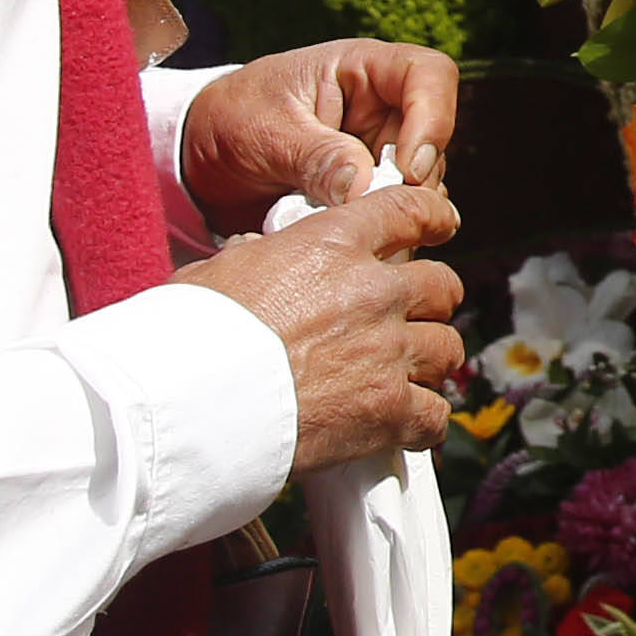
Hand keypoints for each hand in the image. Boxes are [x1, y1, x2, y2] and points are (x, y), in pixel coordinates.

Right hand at [178, 177, 465, 471]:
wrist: (188, 403)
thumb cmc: (190, 334)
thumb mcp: (220, 271)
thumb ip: (258, 256)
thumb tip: (258, 250)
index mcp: (334, 244)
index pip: (409, 210)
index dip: (432, 217)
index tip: (441, 225)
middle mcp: (374, 291)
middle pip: (443, 286)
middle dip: (433, 302)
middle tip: (414, 318)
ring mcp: (387, 351)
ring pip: (447, 348)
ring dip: (431, 362)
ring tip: (409, 375)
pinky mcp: (389, 409)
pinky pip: (435, 414)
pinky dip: (424, 421)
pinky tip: (406, 425)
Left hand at [180, 38, 458, 229]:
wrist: (199, 157)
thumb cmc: (231, 119)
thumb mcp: (265, 133)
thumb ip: (315, 156)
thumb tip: (363, 188)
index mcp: (361, 69)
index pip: (429, 75)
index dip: (434, 118)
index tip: (409, 169)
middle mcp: (382, 108)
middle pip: (432, 140)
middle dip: (411, 182)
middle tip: (368, 215)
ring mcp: (378, 150)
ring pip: (422, 184)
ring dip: (392, 212)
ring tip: (343, 231)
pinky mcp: (369, 190)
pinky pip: (394, 213)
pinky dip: (377, 233)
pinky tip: (343, 243)